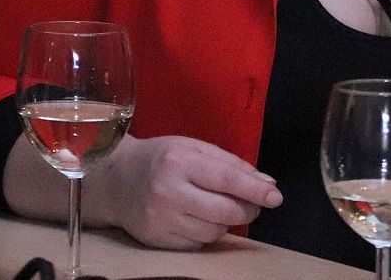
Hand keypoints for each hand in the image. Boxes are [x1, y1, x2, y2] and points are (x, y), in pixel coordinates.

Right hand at [91, 136, 282, 248]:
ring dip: (225, 221)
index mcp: (179, 162)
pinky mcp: (158, 239)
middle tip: (251, 203)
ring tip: (216, 205)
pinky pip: (198, 243)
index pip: (227, 179)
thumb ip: (230, 163)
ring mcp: (162, 219)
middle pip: (225, 211)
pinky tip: (198, 217)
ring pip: (214, 231)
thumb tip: (266, 184)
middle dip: (247, 209)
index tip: (276, 196)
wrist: (115, 180)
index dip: (255, 190)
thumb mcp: (192, 147)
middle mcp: (168, 192)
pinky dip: (206, 232)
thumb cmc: (160, 159)